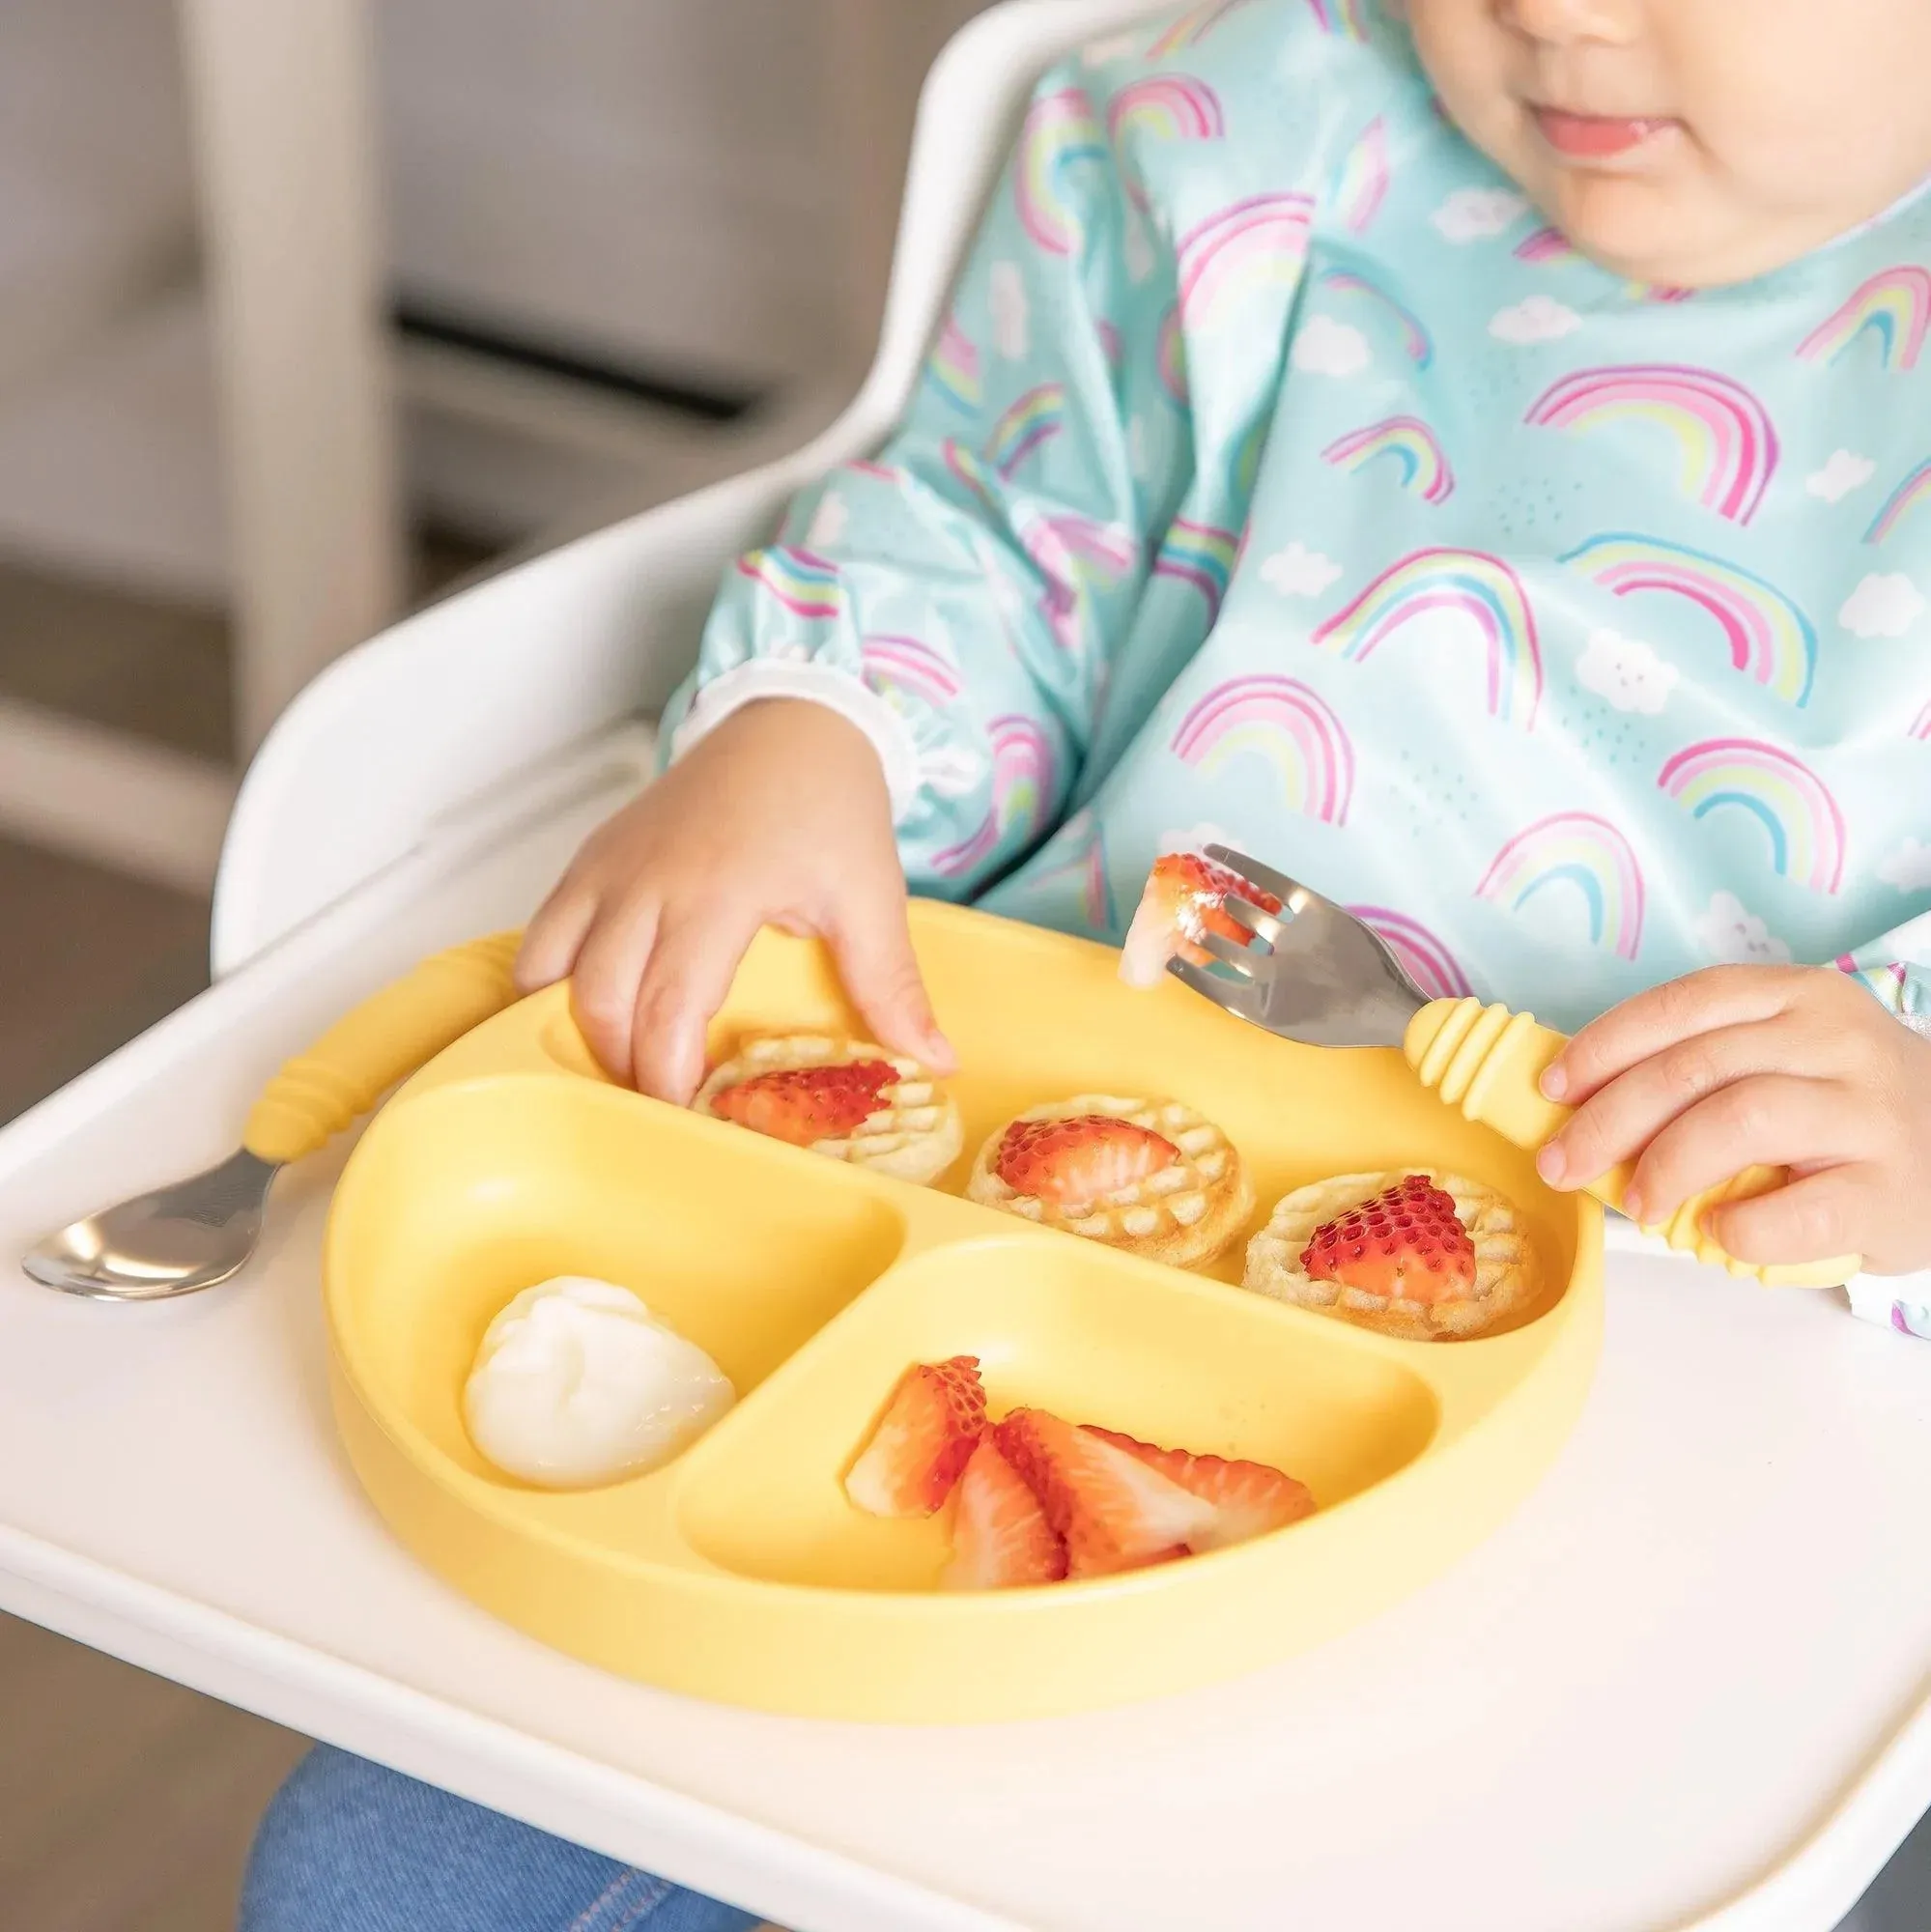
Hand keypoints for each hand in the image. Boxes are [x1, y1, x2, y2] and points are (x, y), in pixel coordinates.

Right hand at [515, 700, 952, 1102]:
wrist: (791, 720)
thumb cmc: (828, 802)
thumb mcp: (871, 893)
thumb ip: (891, 984)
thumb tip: (935, 1062)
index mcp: (717, 891)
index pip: (668, 1008)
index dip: (666, 1077)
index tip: (689, 1121)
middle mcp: (645, 881)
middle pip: (598, 1001)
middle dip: (620, 1067)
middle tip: (661, 1108)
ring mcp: (606, 868)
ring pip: (547, 971)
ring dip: (571, 1030)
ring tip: (622, 1066)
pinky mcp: (588, 861)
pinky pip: (542, 937)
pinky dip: (547, 987)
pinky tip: (588, 1019)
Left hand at [1535, 966, 1930, 1274]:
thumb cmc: (1846, 1111)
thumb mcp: (1783, 1057)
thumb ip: (1703, 1064)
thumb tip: (1579, 1107)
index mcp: (1796, 996)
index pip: (1681, 1006)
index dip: (1603, 1047)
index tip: (1552, 1089)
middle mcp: (1835, 1040)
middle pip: (1693, 1067)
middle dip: (1606, 1119)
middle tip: (1561, 1163)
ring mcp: (1868, 1112)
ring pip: (1739, 1119)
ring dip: (1664, 1165)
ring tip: (1634, 1202)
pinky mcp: (1890, 1190)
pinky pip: (1797, 1210)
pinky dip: (1740, 1227)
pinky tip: (1715, 1232)